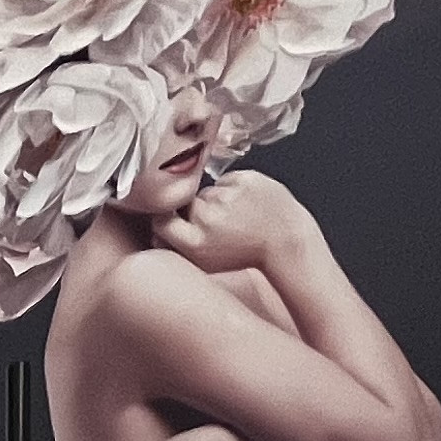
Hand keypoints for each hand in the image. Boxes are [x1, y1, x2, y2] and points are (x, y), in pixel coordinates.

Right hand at [150, 169, 318, 278]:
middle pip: (186, 203)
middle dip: (197, 210)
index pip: (161, 220)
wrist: (286, 241)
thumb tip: (154, 228)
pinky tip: (246, 205)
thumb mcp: (205, 261)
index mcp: (195, 242)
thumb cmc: (244, 254)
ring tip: (237, 216)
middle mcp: (207, 218)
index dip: (166, 218)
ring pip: (208, 191)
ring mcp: (226, 196)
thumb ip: (177, 246)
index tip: (175, 221)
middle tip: (220, 225)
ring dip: (217, 200)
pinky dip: (234, 189)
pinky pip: (227, 180)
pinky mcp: (244, 179)